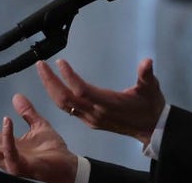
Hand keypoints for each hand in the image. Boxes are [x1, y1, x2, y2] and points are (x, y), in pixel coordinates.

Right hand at [0, 94, 77, 182]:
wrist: (68, 165)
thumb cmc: (51, 150)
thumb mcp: (38, 125)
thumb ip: (27, 112)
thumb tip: (16, 96)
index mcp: (6, 144)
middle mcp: (4, 154)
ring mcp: (10, 161)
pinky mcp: (21, 166)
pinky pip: (10, 153)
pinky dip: (7, 137)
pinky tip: (6, 120)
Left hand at [37, 58, 165, 145]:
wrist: (151, 130)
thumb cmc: (150, 107)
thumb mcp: (151, 88)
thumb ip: (146, 75)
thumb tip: (147, 62)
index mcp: (108, 104)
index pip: (83, 91)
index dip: (70, 77)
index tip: (60, 62)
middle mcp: (96, 113)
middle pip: (66, 99)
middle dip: (51, 82)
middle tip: (40, 65)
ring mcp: (91, 119)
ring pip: (64, 106)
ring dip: (51, 89)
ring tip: (43, 72)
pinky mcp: (90, 121)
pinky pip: (69, 110)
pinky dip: (59, 98)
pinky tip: (54, 87)